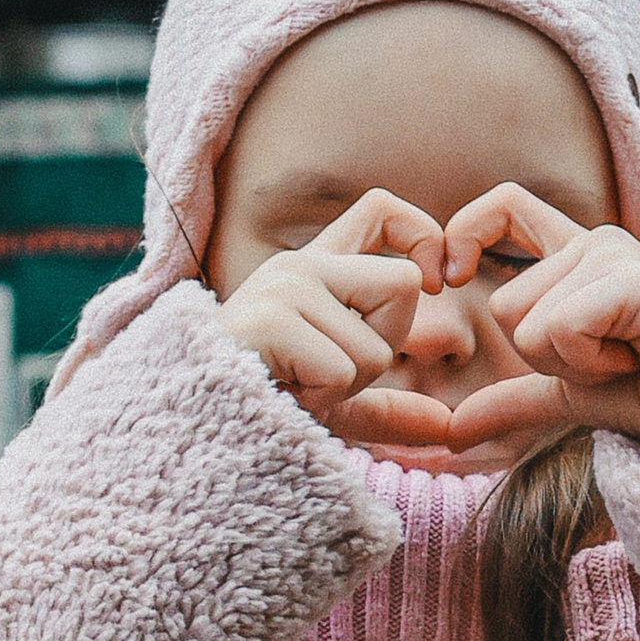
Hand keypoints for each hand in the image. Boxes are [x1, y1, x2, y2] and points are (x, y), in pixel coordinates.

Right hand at [217, 191, 456, 450]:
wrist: (192, 430)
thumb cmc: (261, 409)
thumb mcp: (334, 402)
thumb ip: (390, 407)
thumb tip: (447, 425)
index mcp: (314, 271)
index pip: (381, 210)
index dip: (422, 235)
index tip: (435, 285)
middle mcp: (298, 265)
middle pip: (402, 285)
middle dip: (384, 346)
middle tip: (326, 374)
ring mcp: (282, 287)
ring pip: (377, 346)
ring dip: (347, 386)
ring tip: (294, 386)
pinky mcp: (270, 319)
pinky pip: (344, 369)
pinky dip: (324, 400)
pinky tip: (281, 394)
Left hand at [439, 187, 639, 455]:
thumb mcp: (565, 395)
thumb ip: (510, 399)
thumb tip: (450, 431)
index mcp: (577, 255)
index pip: (503, 206)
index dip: (465, 233)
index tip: (452, 277)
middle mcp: (595, 242)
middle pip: (505, 305)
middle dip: (546, 358)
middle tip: (608, 359)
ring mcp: (617, 254)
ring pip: (528, 324)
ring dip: (572, 365)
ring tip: (627, 357)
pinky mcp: (633, 281)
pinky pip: (560, 330)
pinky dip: (589, 364)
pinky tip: (637, 358)